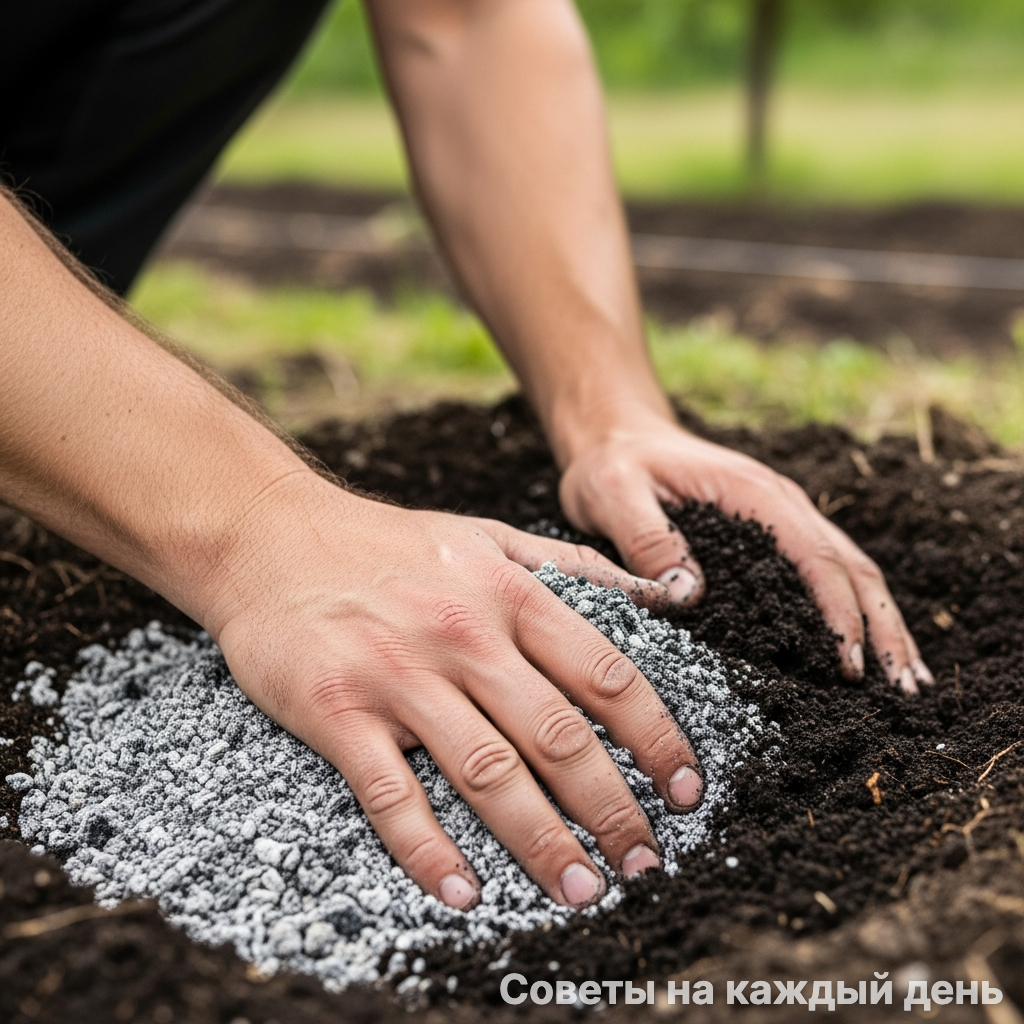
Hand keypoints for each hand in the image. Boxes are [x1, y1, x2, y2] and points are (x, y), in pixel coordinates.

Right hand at [203, 472, 703, 909]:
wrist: (271, 535)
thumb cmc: (389, 543)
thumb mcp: (489, 535)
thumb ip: (574, 567)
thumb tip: (665, 593)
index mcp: (509, 594)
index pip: (606, 675)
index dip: (656, 738)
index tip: (684, 789)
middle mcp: (464, 635)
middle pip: (558, 737)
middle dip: (612, 808)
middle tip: (645, 860)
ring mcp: (400, 675)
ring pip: (487, 774)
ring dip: (541, 842)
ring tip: (581, 888)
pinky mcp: (338, 710)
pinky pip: (392, 794)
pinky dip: (429, 849)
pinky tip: (464, 891)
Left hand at [558, 409, 932, 693]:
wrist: (618, 435)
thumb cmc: (614, 465)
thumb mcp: (612, 493)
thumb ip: (646, 538)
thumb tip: (691, 594)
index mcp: (753, 492)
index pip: (815, 555)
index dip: (839, 611)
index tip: (850, 664)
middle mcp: (782, 503)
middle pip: (853, 567)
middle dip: (885, 627)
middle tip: (907, 688)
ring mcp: (783, 519)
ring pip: (852, 572)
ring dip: (883, 624)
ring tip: (907, 681)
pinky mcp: (773, 537)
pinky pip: (826, 575)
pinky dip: (855, 614)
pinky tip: (863, 652)